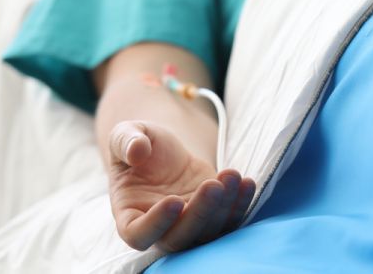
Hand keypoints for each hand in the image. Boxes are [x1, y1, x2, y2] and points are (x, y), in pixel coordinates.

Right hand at [107, 121, 255, 251]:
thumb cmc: (140, 145)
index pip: (138, 235)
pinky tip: (246, 182)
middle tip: (213, 185)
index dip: (156, 224)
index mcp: (129, 215)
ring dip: (224, 207)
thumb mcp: (125, 133)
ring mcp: (188, 225)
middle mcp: (159, 228)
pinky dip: (240, 205)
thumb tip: (137, 151)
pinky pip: (229, 221)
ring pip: (208, 232)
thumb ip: (126, 141)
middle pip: (179, 238)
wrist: (163, 150)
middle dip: (200, 213)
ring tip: (232, 175)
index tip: (174, 201)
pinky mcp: (212, 216)